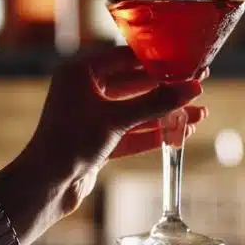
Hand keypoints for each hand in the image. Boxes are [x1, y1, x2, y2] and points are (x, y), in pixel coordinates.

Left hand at [21, 47, 205, 181]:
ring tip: (198, 112)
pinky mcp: (99, 139)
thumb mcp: (116, 119)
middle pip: (135, 84)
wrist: (46, 187)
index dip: (158, 60)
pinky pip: (132, 131)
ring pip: (136, 110)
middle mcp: (85, 90)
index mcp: (80, 73)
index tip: (186, 60)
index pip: (127, 57)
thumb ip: (155, 104)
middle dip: (166, 88)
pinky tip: (180, 133)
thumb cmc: (70, 143)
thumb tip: (191, 89)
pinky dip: (154, 132)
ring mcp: (92, 116)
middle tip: (197, 84)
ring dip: (165, 113)